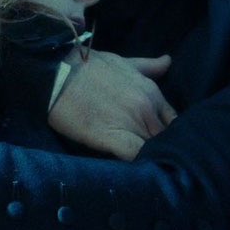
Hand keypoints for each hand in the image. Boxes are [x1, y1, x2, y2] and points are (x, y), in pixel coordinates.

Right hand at [49, 49, 175, 160]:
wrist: (56, 72)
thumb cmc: (86, 66)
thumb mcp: (121, 61)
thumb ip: (147, 66)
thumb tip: (168, 61)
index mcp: (152, 92)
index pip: (173, 123)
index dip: (167, 133)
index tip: (155, 139)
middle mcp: (148, 109)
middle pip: (165, 139)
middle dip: (159, 147)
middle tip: (148, 154)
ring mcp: (132, 124)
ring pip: (154, 150)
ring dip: (149, 158)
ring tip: (140, 164)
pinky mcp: (114, 139)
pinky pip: (136, 157)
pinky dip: (137, 164)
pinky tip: (131, 168)